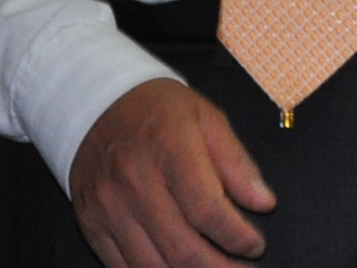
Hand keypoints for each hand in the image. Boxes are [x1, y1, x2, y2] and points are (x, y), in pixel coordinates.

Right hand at [69, 79, 276, 267]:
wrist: (95, 104)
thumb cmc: (158, 111)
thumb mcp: (206, 119)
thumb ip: (237, 163)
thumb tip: (264, 203)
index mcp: (168, 147)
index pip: (207, 210)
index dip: (238, 237)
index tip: (255, 245)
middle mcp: (134, 180)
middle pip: (182, 248)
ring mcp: (108, 207)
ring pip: (153, 267)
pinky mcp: (91, 224)